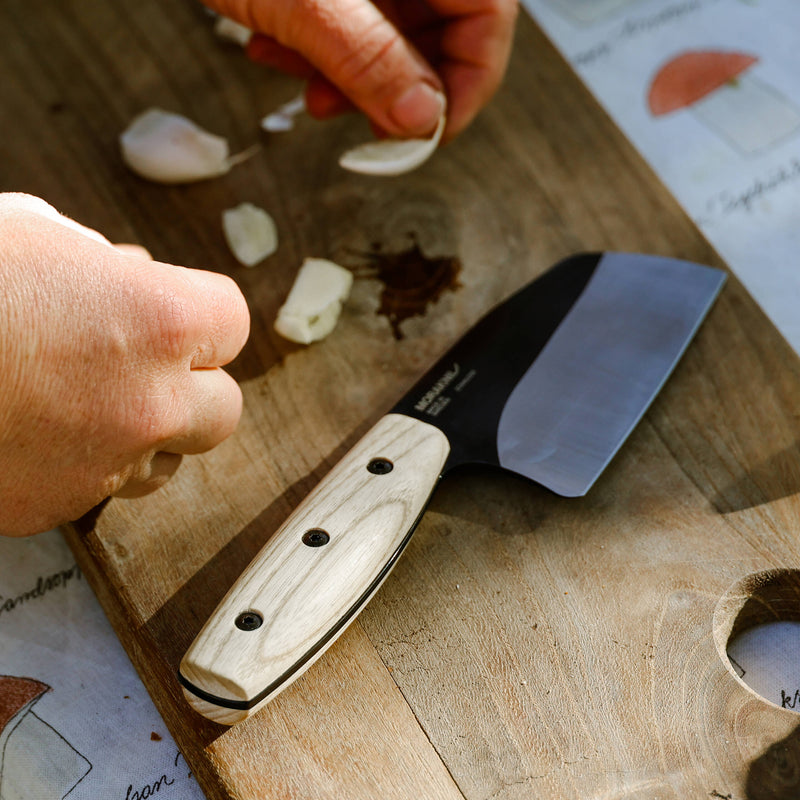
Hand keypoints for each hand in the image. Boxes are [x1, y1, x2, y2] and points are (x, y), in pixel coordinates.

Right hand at [0, 194, 249, 535]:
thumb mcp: (31, 234)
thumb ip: (101, 262)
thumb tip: (129, 273)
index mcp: (160, 319)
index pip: (231, 322)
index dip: (203, 316)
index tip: (178, 313)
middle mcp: (151, 400)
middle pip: (224, 409)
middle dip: (193, 388)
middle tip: (150, 367)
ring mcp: (104, 462)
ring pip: (168, 461)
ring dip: (146, 435)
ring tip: (90, 403)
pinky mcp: (52, 506)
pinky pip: (98, 491)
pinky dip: (84, 466)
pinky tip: (39, 434)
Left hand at [208, 0, 517, 140]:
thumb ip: (369, 58)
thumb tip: (422, 119)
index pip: (488, 16)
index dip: (468, 84)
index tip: (429, 135)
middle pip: (445, 29)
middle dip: (397, 87)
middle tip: (362, 125)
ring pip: (395, 32)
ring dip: (352, 76)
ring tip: (304, 91)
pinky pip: (354, 19)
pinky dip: (321, 48)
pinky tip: (276, 50)